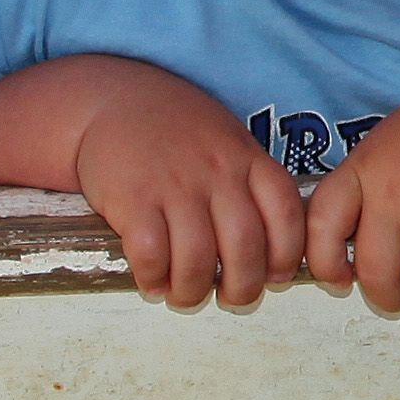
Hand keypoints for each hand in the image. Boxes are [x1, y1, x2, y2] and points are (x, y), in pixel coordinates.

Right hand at [68, 79, 308, 310]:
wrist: (113, 100)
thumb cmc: (177, 130)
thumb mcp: (228, 142)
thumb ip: (251, 186)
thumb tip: (272, 252)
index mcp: (247, 158)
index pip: (286, 216)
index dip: (285, 258)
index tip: (274, 278)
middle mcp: (216, 171)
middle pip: (245, 248)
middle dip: (242, 289)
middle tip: (231, 298)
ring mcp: (175, 184)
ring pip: (197, 260)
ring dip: (193, 292)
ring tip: (185, 296)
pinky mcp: (133, 197)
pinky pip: (151, 254)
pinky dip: (154, 279)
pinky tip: (153, 281)